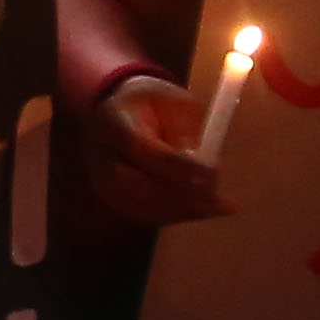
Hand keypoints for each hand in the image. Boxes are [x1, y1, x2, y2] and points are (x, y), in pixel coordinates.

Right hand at [79, 69, 229, 226]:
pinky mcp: (112, 198)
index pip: (141, 148)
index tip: (213, 172)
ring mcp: (100, 179)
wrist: (122, 113)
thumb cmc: (156, 105)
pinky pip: (145, 214)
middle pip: (135, 183)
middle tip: (219, 199)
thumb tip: (204, 165)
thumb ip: (187, 132)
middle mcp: (98, 153)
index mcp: (112, 119)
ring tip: (221, 206)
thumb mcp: (176, 105)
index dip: (177, 165)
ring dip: (183, 209)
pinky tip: (205, 210)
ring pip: (140, 205)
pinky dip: (177, 215)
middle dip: (181, 194)